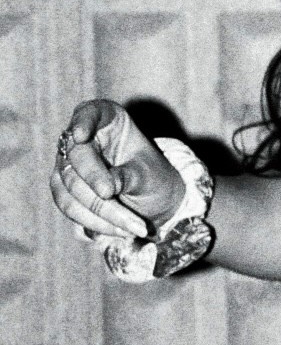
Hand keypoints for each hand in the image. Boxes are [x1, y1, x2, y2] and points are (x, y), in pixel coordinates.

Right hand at [49, 100, 184, 241]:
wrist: (152, 198)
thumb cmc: (152, 175)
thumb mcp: (148, 172)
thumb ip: (127, 175)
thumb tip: (104, 191)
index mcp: (107, 119)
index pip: (90, 113)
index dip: (83, 122)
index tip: (81, 136)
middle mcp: (82, 138)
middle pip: (77, 159)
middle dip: (96, 184)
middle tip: (112, 197)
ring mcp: (68, 164)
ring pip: (69, 188)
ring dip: (98, 212)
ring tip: (131, 228)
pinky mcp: (63, 190)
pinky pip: (69, 207)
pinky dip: (93, 222)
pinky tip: (119, 231)